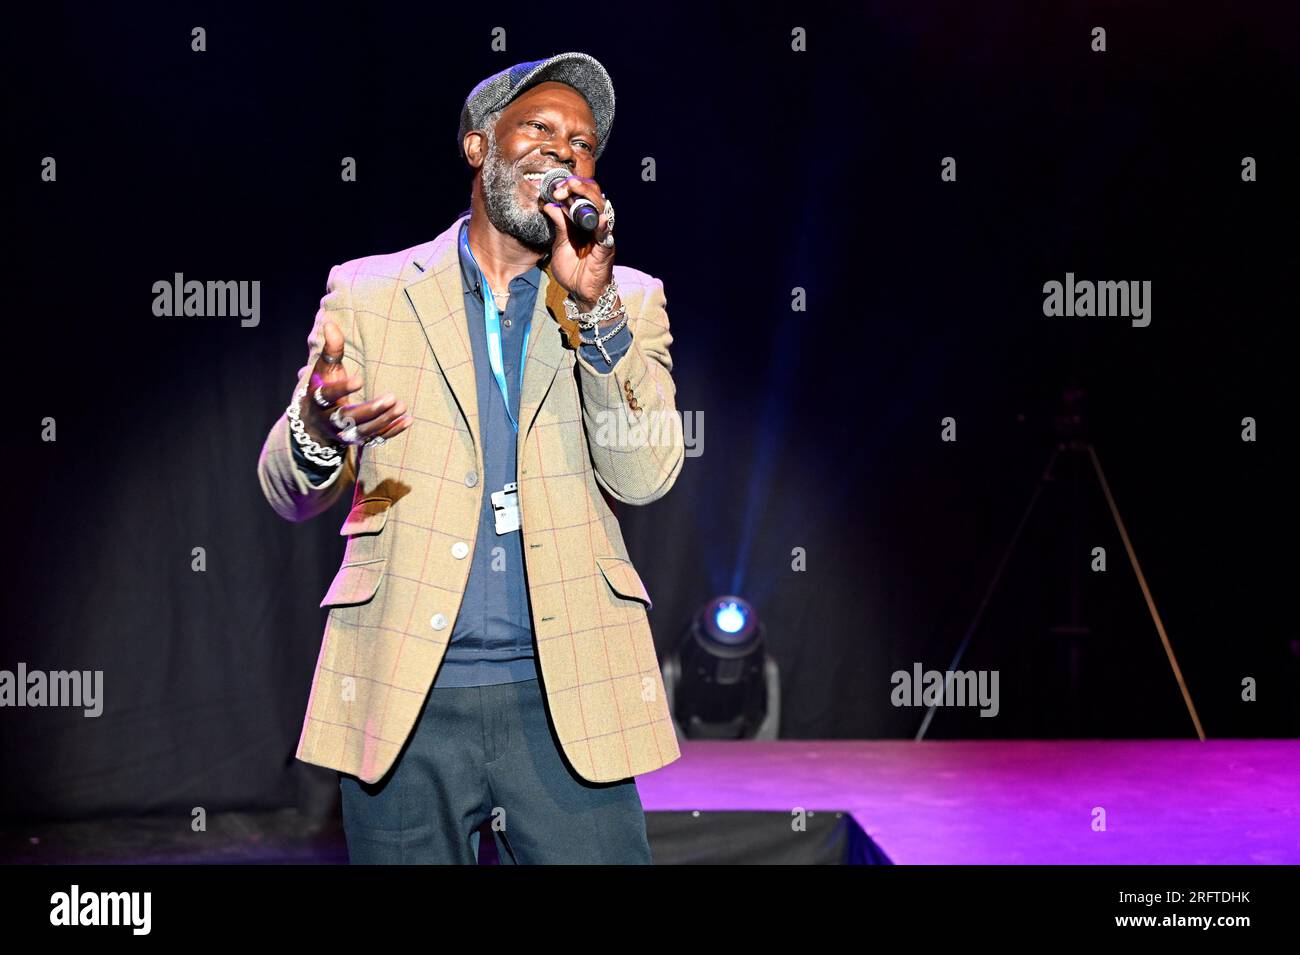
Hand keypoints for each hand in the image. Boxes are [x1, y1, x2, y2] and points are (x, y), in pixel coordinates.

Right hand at [304, 320, 412, 444]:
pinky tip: (408, 420)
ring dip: (384, 420)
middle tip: (392, 398)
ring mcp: (344, 433)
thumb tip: (330, 322)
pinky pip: (376, 439)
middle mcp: (330, 419)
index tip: (360, 380)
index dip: (343, 389)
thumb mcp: (324, 369)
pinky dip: (392, 432)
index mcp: (319, 399)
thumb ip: (331, 349)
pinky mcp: (358, 440)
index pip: (328, 395)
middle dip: (371, 410)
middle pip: (349, 418)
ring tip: (402, 406)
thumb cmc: (323, 387)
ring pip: (364, 431)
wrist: (314, 423)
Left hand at [540, 175, 613, 307]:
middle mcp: (595, 225)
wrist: (580, 292)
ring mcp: (602, 235)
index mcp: (584, 222)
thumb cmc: (573, 269)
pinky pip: (607, 235)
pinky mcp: (606, 249)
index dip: (570, 188)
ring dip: (588, 198)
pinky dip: (604, 226)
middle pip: (594, 197)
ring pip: (602, 209)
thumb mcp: (560, 244)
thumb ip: (559, 225)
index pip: (582, 196)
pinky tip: (600, 219)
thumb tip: (550, 205)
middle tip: (561, 189)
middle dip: (578, 187)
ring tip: (574, 191)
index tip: (554, 189)